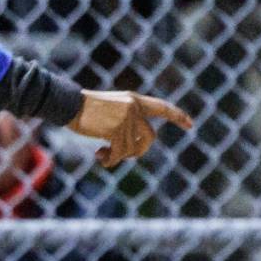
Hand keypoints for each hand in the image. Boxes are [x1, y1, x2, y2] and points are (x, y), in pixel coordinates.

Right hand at [69, 90, 191, 169]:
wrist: (69, 104)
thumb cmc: (86, 110)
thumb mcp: (112, 110)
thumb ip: (128, 121)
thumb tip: (136, 149)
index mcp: (134, 100)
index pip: (162, 108)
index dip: (178, 116)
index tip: (191, 125)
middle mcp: (134, 107)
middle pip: (149, 138)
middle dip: (138, 151)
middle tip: (119, 155)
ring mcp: (127, 118)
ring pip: (132, 149)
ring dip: (117, 156)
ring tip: (102, 153)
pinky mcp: (117, 128)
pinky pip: (120, 153)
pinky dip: (110, 160)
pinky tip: (99, 156)